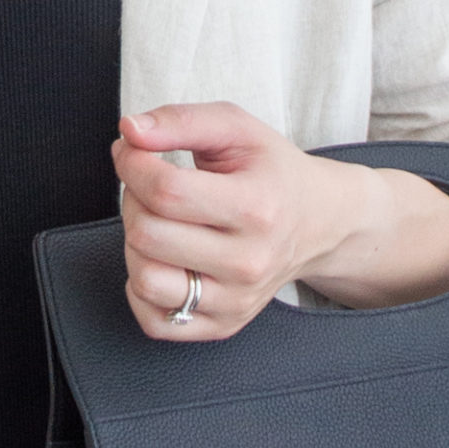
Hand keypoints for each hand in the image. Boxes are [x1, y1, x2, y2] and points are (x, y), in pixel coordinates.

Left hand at [112, 102, 448, 337]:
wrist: (319, 223)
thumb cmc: (270, 172)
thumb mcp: (237, 129)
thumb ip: (181, 121)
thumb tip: (129, 131)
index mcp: (257, 207)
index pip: (167, 191)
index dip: (133, 165)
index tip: (131, 151)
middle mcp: (249, 262)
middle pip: (148, 235)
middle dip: (133, 201)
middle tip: (149, 188)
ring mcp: (236, 301)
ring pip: (145, 280)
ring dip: (135, 246)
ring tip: (157, 224)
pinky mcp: (222, 326)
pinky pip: (153, 320)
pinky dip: (141, 289)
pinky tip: (163, 260)